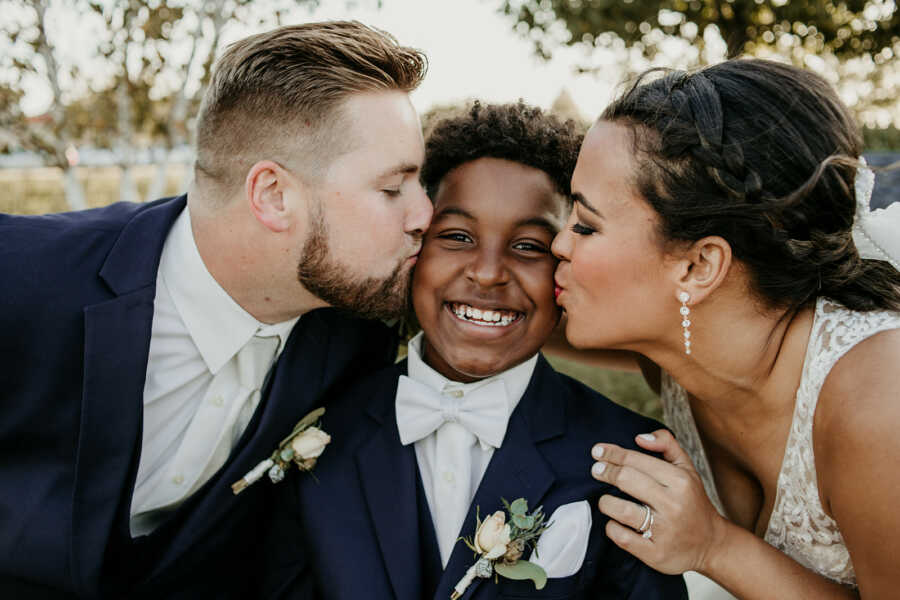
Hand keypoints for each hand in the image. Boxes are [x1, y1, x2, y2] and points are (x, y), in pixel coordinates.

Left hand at [591, 429, 727, 575]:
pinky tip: (614, 522)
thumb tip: (639, 437)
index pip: (637, 461)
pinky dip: (612, 527)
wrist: (711, 544)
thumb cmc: (692, 502)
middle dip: (605, 472)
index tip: (597, 452)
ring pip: (620, 510)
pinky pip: (622, 537)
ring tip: (606, 500)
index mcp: (680, 481)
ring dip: (606, 502)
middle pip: (626, 480)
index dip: (613, 454)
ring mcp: (664, 531)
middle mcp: (673, 505)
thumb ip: (667, 445)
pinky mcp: (655, 553)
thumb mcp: (687, 469)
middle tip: (596, 470)